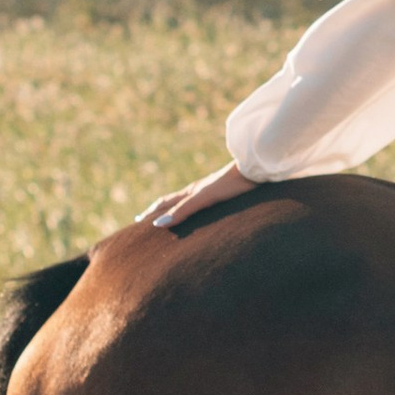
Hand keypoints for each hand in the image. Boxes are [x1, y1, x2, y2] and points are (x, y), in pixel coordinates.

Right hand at [138, 161, 253, 231]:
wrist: (255, 170)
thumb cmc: (230, 184)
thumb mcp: (203, 199)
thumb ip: (183, 210)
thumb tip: (157, 225)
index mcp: (190, 191)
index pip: (165, 203)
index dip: (152, 212)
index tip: (138, 220)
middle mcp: (198, 190)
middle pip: (174, 201)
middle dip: (160, 211)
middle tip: (149, 220)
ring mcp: (211, 190)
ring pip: (188, 201)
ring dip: (177, 210)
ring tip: (173, 218)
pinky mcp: (224, 193)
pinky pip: (203, 203)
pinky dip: (195, 210)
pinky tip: (202, 213)